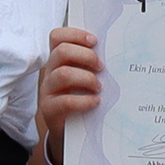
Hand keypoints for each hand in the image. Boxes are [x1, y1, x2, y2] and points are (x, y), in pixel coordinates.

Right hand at [38, 26, 102, 157]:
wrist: (69, 131)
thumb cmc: (81, 98)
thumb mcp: (86, 78)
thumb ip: (93, 65)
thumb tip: (116, 54)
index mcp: (59, 60)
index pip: (57, 37)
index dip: (75, 34)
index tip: (94, 41)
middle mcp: (50, 72)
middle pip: (61, 51)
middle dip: (85, 56)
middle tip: (101, 67)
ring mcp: (48, 91)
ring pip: (62, 74)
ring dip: (86, 78)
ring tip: (98, 87)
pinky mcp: (49, 110)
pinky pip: (64, 101)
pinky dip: (84, 100)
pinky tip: (95, 102)